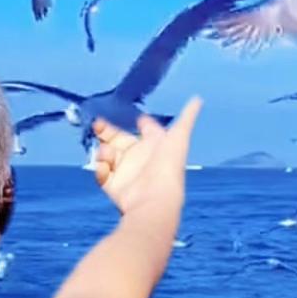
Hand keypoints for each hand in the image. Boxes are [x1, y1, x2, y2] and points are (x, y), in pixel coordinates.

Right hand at [93, 98, 201, 230]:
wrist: (154, 199)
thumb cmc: (168, 167)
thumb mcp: (178, 137)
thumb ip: (187, 117)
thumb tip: (198, 98)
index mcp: (153, 145)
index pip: (142, 128)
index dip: (134, 120)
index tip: (120, 112)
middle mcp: (138, 157)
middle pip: (117, 138)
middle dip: (106, 131)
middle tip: (98, 125)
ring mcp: (125, 172)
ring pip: (107, 154)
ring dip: (103, 151)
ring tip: (107, 154)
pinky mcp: (113, 185)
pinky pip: (101, 173)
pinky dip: (100, 169)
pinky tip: (105, 168)